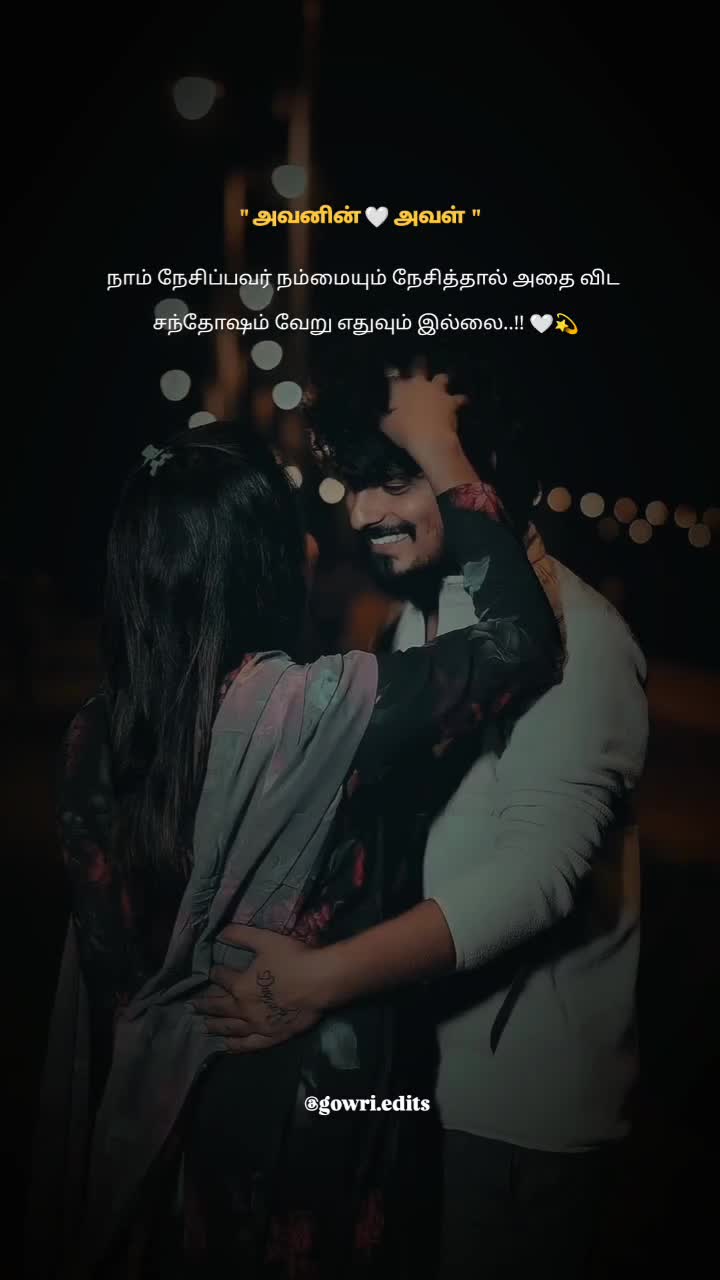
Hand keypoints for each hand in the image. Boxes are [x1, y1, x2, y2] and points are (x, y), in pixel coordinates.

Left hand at [191, 924, 327, 1052]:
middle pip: (219, 1007)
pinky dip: (236, 1046)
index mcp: (240, 985)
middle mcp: (243, 1008)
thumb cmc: (293, 958)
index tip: (208, 972)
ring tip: (203, 1027)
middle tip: (191, 1007)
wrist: (320, 981)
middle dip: (205, 1005)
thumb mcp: (265, 940)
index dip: (214, 973)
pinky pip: (249, 1044)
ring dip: (215, 1026)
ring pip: (230, 1028)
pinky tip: (227, 1047)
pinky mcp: (271, 1036)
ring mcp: (257, 1025)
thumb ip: (241, 935)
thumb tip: (220, 932)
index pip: (221, 978)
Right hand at [380, 368, 466, 460]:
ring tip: (442, 381)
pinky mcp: (451, 400)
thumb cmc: (404, 432)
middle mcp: (418, 384)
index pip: (394, 376)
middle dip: (419, 363)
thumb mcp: (388, 427)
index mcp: (400, 389)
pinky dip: (459, 400)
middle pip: (419, 367)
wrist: (430, 438)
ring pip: (441, 378)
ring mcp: (436, 390)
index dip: (392, 373)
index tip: (391, 371)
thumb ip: (387, 418)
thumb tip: (387, 416)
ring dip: (441, 380)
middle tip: (420, 360)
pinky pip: (458, 398)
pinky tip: (462, 401)